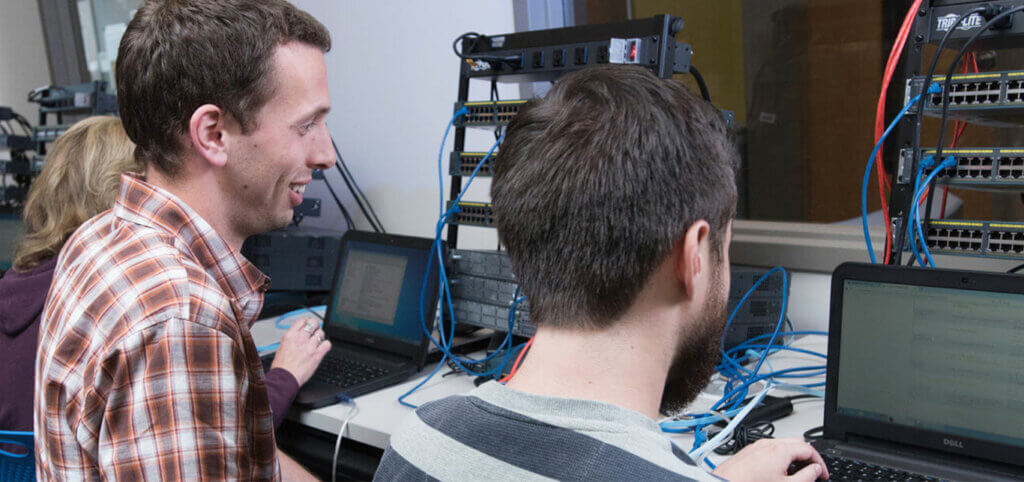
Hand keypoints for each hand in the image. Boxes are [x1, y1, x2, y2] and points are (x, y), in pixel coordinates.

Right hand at [271, 316, 330, 385]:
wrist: (284, 378)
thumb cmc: (281, 367)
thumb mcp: (281, 348)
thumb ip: (291, 340)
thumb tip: (297, 336)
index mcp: (290, 336)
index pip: (302, 320)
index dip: (307, 322)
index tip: (309, 325)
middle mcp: (300, 338)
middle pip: (314, 323)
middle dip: (316, 326)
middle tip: (315, 331)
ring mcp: (309, 346)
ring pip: (321, 333)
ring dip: (320, 337)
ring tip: (317, 342)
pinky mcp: (317, 354)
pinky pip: (327, 344)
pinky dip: (326, 345)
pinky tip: (322, 349)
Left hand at [712, 438, 828, 481]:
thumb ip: (806, 477)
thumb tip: (816, 470)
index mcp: (780, 449)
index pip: (809, 449)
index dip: (820, 462)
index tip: (823, 474)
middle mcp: (768, 443)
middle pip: (796, 443)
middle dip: (807, 456)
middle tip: (812, 472)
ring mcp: (756, 446)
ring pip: (782, 445)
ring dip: (793, 456)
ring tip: (795, 474)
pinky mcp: (748, 451)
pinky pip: (769, 450)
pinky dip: (779, 457)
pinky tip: (777, 472)